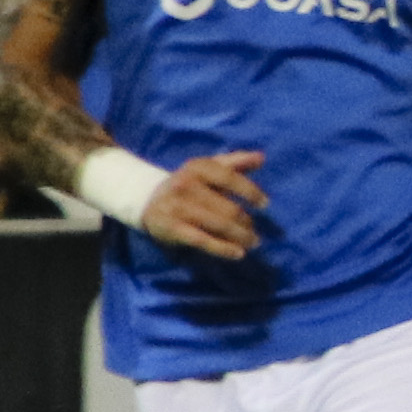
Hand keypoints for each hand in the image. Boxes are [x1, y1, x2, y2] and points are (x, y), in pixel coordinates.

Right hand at [138, 147, 269, 257]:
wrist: (146, 198)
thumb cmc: (187, 182)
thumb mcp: (207, 167)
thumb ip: (235, 162)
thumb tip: (261, 158)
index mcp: (198, 168)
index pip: (229, 178)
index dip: (250, 191)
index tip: (265, 204)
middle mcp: (186, 185)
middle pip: (227, 207)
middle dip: (246, 222)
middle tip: (255, 232)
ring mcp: (178, 208)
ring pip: (218, 225)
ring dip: (240, 236)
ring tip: (252, 242)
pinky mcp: (172, 228)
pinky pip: (203, 240)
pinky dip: (223, 248)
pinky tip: (238, 254)